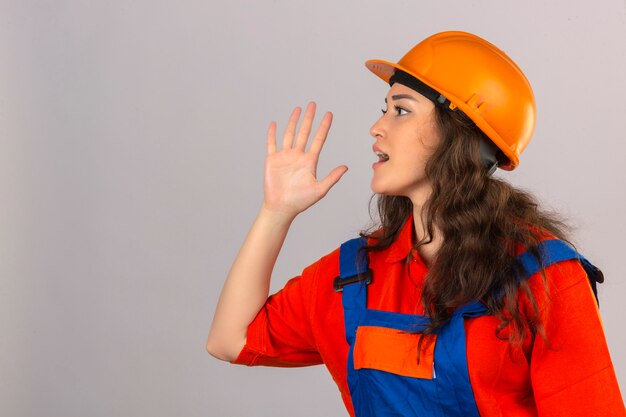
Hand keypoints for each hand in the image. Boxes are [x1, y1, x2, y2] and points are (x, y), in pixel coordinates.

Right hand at [263, 102, 347, 217]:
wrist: (281, 208)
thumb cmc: (300, 201)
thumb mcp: (320, 190)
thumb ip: (332, 177)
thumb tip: (346, 167)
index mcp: (310, 161)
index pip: (318, 139)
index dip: (324, 127)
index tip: (329, 114)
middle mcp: (298, 156)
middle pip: (304, 133)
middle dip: (309, 118)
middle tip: (313, 104)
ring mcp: (285, 157)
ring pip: (289, 134)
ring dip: (293, 122)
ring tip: (298, 109)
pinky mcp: (272, 160)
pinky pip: (272, 144)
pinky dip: (272, 134)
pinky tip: (274, 124)